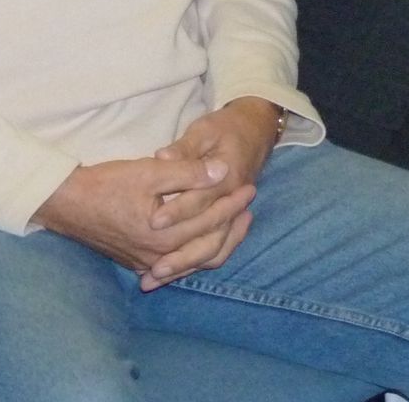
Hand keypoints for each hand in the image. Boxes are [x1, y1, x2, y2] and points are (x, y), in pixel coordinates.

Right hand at [32, 155, 255, 290]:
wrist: (67, 203)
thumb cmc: (107, 184)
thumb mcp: (150, 171)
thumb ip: (189, 173)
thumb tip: (223, 171)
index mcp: (164, 236)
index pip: (210, 221)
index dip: (232, 202)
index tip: (249, 186)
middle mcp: (157, 257)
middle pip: (208, 247)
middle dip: (231, 225)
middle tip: (248, 205)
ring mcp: (146, 263)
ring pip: (193, 260)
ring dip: (217, 241)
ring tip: (234, 222)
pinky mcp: (137, 262)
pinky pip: (175, 264)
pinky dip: (194, 252)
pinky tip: (202, 241)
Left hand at [145, 99, 283, 284]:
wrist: (255, 131)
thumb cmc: (228, 128)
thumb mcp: (205, 129)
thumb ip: (185, 147)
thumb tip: (163, 156)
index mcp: (228, 177)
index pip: (200, 200)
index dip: (177, 211)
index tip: (153, 222)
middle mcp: (232, 201)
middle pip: (208, 238)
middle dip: (180, 256)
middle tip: (154, 269)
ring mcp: (233, 215)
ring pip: (213, 250)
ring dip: (185, 266)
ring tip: (154, 279)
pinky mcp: (228, 221)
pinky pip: (215, 250)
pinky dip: (193, 263)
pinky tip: (168, 273)